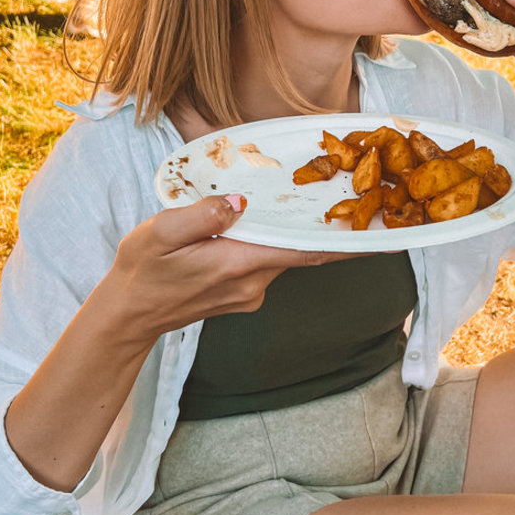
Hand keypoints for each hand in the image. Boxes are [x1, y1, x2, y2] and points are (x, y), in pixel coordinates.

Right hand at [109, 195, 344, 345]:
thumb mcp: (161, 233)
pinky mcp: (242, 294)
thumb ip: (204, 215)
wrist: (127, 316)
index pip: (307, 253)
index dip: (349, 244)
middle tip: (356, 198)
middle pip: (300, 250)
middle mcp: (253, 284)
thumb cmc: (141, 271)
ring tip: (308, 199)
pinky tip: (261, 223)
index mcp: (238, 265)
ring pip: (282, 255)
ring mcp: (249, 293)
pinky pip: (267, 262)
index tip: (387, 237)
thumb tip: (241, 202)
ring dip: (294, 233)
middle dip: (327, 228)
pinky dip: (272, 243)